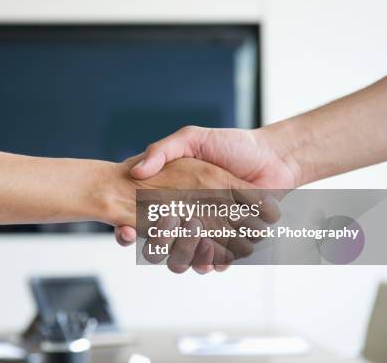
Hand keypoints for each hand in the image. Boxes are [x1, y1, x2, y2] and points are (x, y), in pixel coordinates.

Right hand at [106, 156, 275, 273]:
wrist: (274, 157)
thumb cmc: (232, 145)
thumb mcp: (191, 138)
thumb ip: (163, 150)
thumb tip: (136, 172)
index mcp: (174, 200)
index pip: (143, 221)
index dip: (128, 231)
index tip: (127, 231)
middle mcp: (190, 219)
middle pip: (164, 248)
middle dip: (161, 248)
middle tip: (170, 234)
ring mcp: (213, 233)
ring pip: (190, 259)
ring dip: (190, 258)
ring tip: (198, 245)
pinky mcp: (236, 241)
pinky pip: (221, 262)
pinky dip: (218, 262)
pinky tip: (218, 256)